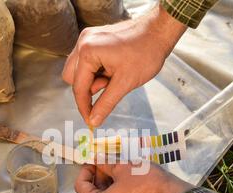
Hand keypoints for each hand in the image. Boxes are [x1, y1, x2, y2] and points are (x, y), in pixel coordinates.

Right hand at [62, 4, 186, 126]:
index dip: (84, 107)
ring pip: (79, 70)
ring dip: (93, 80)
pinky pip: (88, 61)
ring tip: (113, 77)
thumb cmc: (145, 53)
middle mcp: (83, 42)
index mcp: (88, 52)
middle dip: (88, 88)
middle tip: (109, 87)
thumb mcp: (125, 83)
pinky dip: (97, 71)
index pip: (78, 87)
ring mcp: (88, 39)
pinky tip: (113, 70)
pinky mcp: (95, 39)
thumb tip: (94, 121)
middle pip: (72, 77)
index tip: (91, 121)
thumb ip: (106, 103)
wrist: (159, 31)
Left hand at [74, 163, 192, 192]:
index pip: (81, 188)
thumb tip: (96, 158)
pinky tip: (124, 178)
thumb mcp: (122, 167)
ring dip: (107, 183)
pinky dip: (116, 192)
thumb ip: (104, 163)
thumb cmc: (146, 183)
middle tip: (104, 160)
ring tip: (116, 166)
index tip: (92, 160)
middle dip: (97, 176)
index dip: (85, 170)